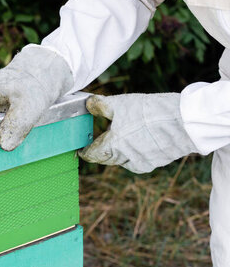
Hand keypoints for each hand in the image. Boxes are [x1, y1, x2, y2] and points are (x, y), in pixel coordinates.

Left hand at [78, 93, 197, 172]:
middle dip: (103, 149)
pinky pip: (140, 159)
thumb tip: (87, 104)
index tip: (81, 149)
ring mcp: (143, 162)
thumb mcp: (120, 104)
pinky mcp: (158, 162)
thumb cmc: (149, 112)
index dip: (85, 151)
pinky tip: (141, 138)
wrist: (185, 120)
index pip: (92, 155)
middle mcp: (126, 159)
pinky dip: (136, 151)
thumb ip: (100, 106)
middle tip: (101, 138)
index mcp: (113, 147)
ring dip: (120, 150)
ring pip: (124, 159)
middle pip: (107, 158)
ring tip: (125, 133)